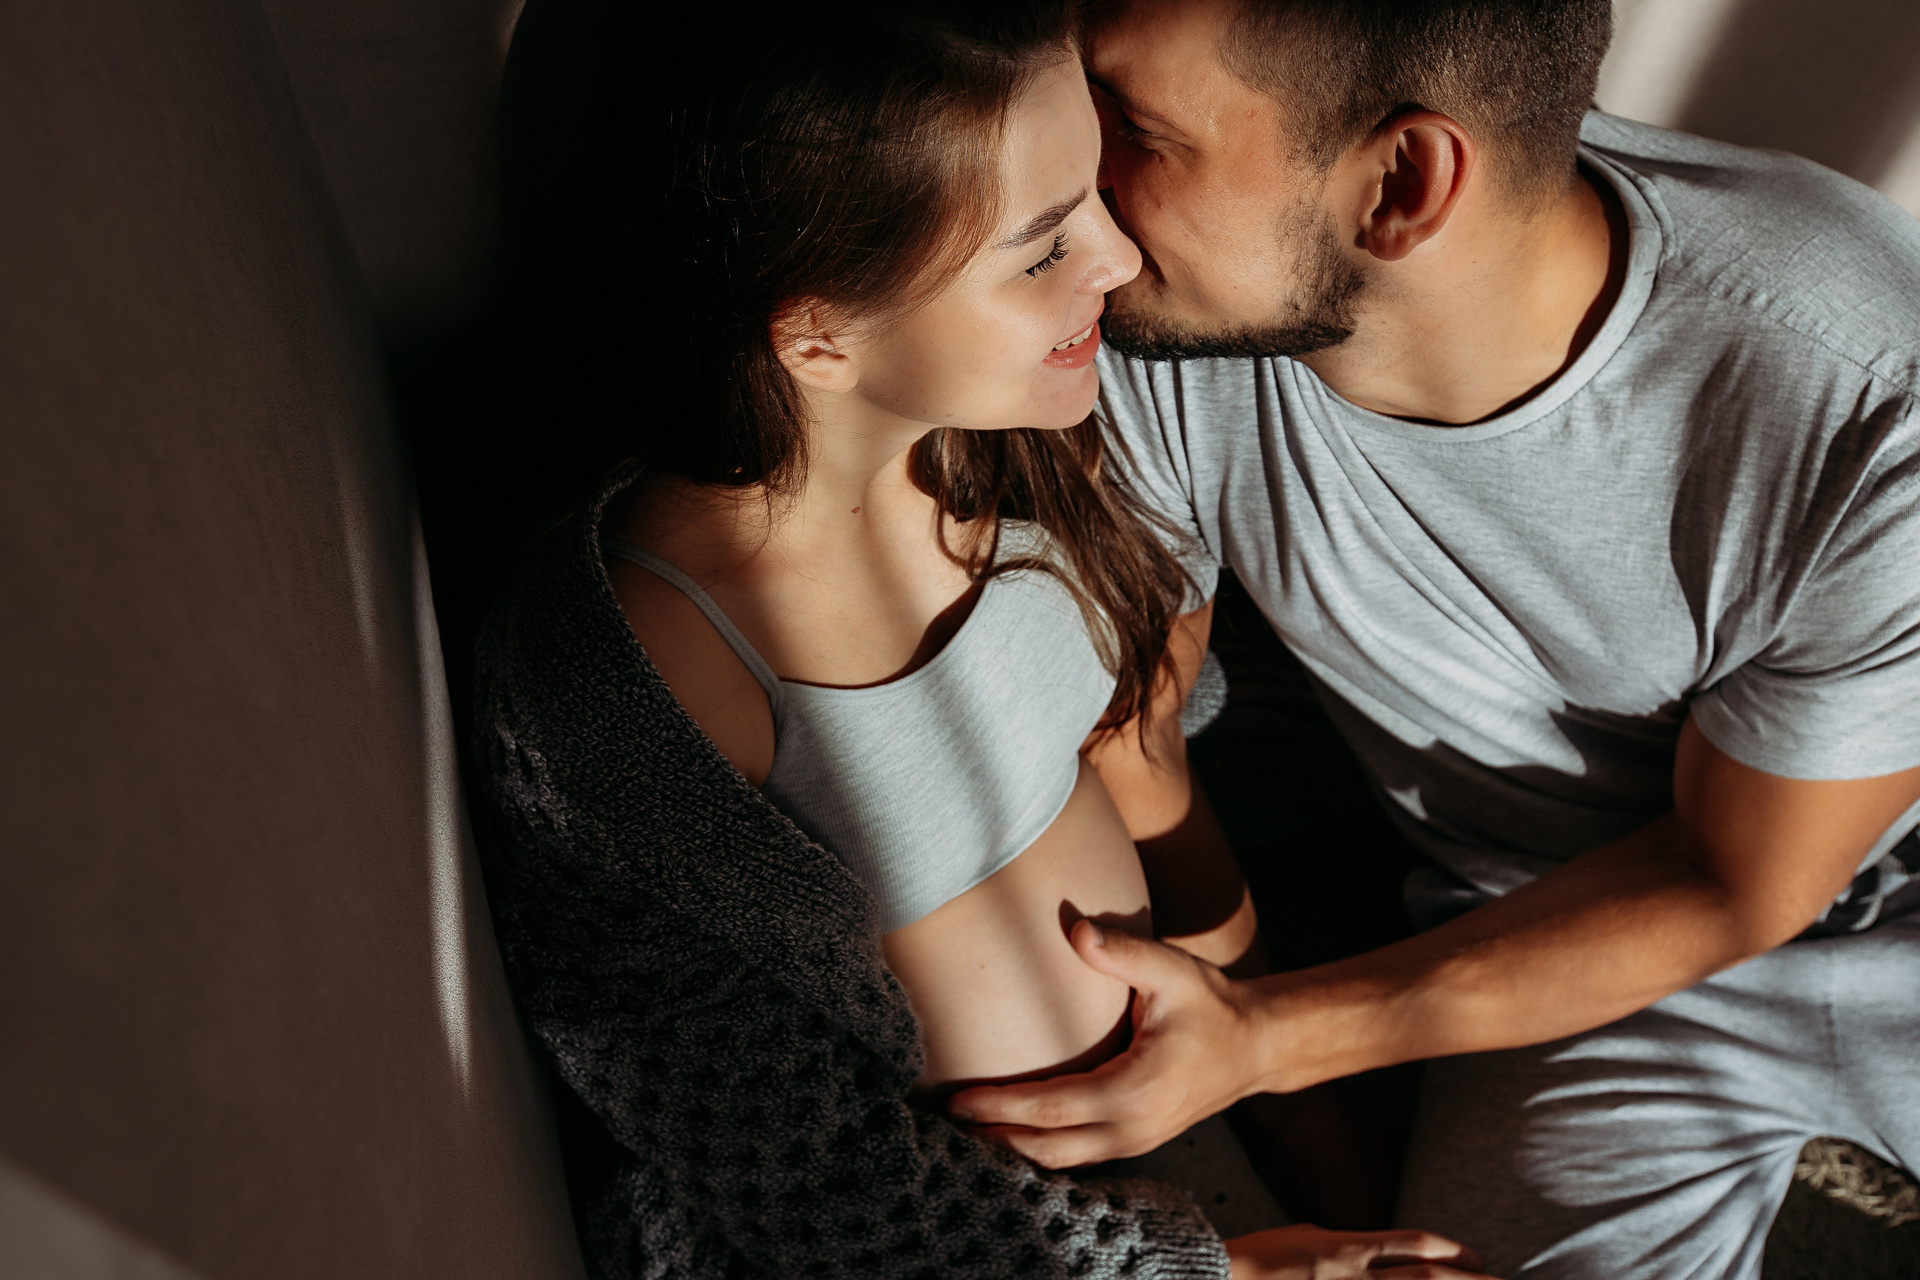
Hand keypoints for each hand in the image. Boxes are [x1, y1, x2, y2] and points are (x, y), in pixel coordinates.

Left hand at [947, 920, 1268, 1165]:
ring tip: (965, 1132)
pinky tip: (1010, 1135)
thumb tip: (1075, 931)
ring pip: (1061, 1160)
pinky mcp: (1136, 1142)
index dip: (1001, 1107)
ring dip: (1013, 1150)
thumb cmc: (1211, 1005)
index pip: (1052, 1107)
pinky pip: (1078, 1156)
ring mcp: (1136, 1142)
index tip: (957, 1100)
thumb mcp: (1172, 972)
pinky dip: (1040, 1149)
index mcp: (1135, 1090)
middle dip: (994, 1138)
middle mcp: (1133, 1128)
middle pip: (1047, 1147)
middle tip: (943, 1122)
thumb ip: (1122, 953)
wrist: (1256, 1047)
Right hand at [1225, 1225, 1491, 1278]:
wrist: (1223, 1275)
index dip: (1453, 1250)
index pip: (1415, 1243)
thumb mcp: (1305, 1235)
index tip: (1478, 1257)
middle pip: (1426, 1278)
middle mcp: (1356, 1276)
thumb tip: (1365, 1247)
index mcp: (1350, 1246)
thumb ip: (1341, 1241)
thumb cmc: (1260, 1255)